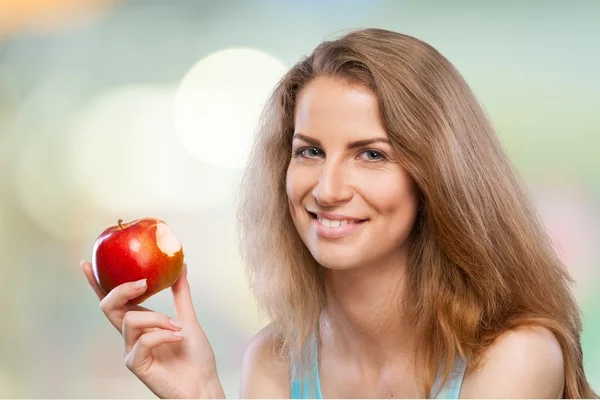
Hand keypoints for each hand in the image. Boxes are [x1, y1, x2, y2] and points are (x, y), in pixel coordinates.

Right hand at [81, 261, 225, 398]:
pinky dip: (163, 335)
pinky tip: (178, 338)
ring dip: (158, 318)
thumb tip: (180, 265)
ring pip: (130, 320)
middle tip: (144, 282)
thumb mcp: (187, 317)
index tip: (88, 263)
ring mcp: (131, 350)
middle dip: (123, 289)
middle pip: (108, 306)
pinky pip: (143, 341)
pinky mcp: (135, 364)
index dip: (97, 283)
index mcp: (139, 322)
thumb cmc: (195, 355)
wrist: (203, 382)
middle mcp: (131, 335)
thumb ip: (180, 292)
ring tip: (178, 328)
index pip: (114, 300)